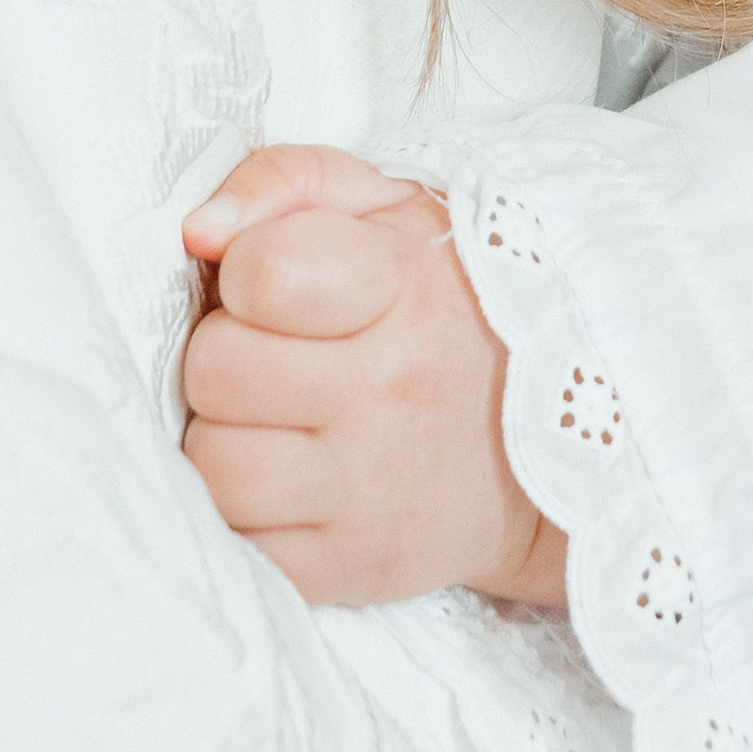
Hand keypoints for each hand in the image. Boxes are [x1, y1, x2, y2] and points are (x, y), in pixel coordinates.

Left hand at [181, 141, 566, 610]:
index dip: (247, 269)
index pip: (267, 271)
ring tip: (272, 421)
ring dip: (225, 438)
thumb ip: (285, 182)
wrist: (556, 434)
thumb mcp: (390, 206)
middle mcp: (390, 389)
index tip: (275, 279)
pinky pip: (240, 547)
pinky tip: (284, 482)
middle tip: (274, 354)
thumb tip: (196, 231)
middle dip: (227, 354)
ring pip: (215, 467)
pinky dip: (244, 514)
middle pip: (217, 371)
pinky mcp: (349, 569)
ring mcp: (370, 489)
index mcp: (402, 286)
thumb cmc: (445, 300)